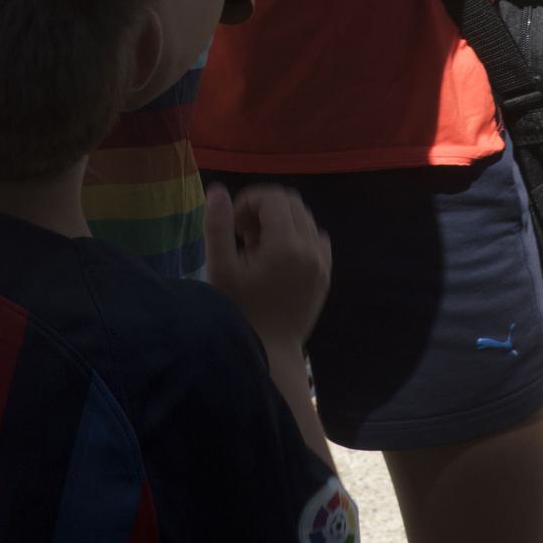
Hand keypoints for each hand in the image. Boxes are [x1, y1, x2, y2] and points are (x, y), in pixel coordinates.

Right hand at [204, 182, 331, 351]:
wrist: (272, 352)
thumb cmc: (241, 311)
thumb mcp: (221, 268)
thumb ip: (218, 225)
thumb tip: (217, 190)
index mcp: (285, 245)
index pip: (272, 198)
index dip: (248, 201)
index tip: (234, 224)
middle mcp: (310, 248)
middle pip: (291, 202)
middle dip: (264, 208)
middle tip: (244, 234)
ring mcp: (322, 262)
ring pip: (304, 218)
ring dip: (280, 221)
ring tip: (259, 248)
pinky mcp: (325, 274)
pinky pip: (317, 238)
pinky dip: (298, 236)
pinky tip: (279, 256)